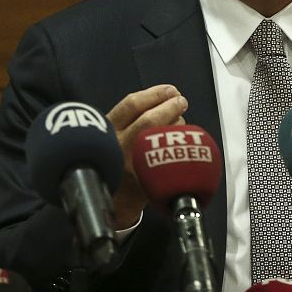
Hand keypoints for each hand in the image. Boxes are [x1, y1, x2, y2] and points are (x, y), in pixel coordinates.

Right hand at [107, 84, 187, 227]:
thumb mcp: (112, 134)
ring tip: (180, 121)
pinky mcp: (147, 180)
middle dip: (170, 106)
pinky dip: (181, 145)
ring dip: (177, 124)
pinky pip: (171, 156)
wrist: (112, 201)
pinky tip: (183, 142)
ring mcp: (133, 164)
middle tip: (181, 101)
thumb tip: (167, 94)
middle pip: (150, 119)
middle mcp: (118, 146)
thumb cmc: (117, 161)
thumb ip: (131, 116)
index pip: (131, 105)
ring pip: (162, 135)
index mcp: (108, 130)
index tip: (170, 90)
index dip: (155, 94)